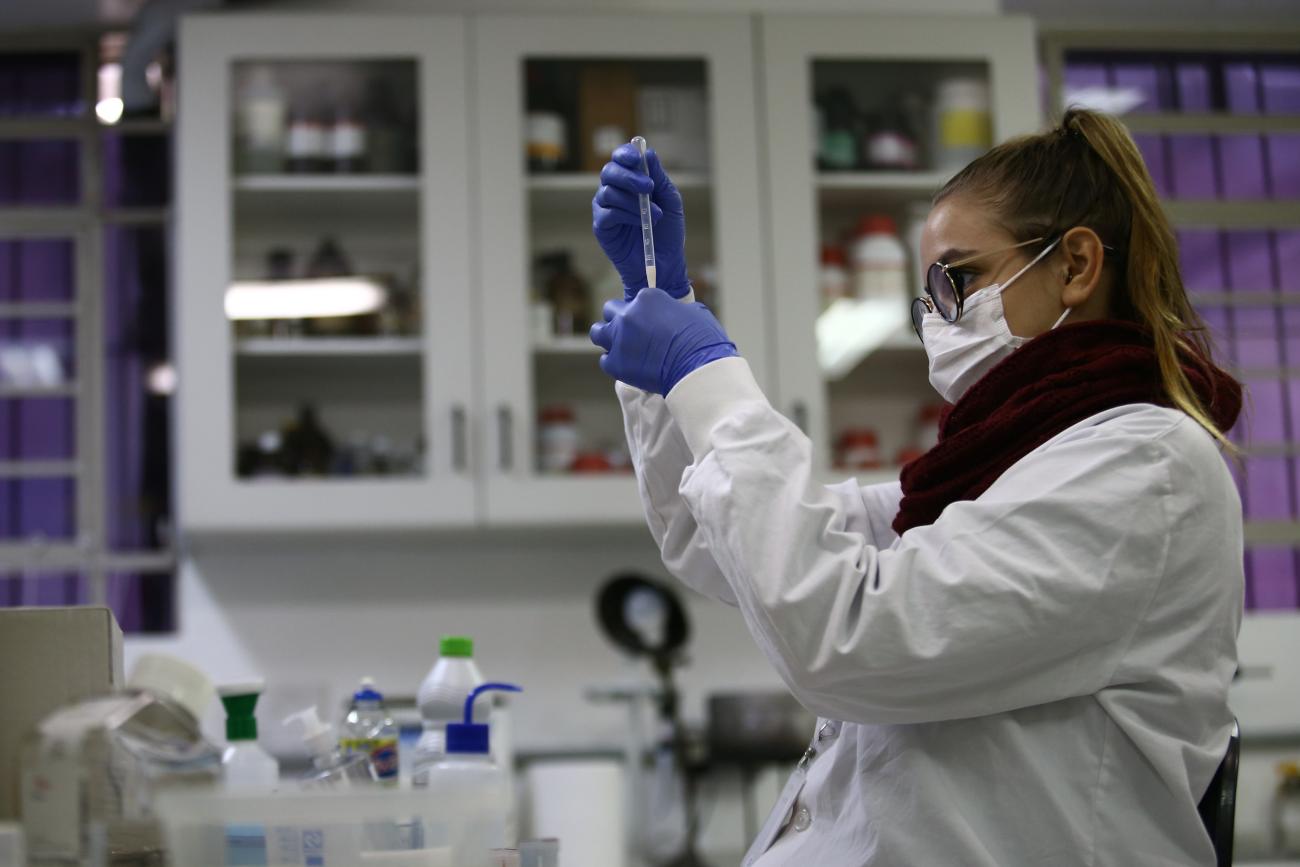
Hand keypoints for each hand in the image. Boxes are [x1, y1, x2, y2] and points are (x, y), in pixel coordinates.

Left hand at [589, 287, 736, 395]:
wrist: (696, 369)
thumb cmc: (702, 341)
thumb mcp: (693, 313)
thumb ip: (674, 310)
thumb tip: (674, 314)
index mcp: (647, 298)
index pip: (636, 300)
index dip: (643, 312)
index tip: (650, 323)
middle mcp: (628, 315)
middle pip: (611, 311)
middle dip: (619, 320)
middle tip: (631, 333)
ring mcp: (619, 339)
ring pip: (598, 333)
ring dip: (608, 338)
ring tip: (620, 348)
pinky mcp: (615, 362)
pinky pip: (605, 359)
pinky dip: (615, 362)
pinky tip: (628, 366)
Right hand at [591, 143, 689, 300]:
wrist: (664, 264)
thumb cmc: (668, 233)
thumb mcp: (670, 201)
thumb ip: (659, 178)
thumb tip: (648, 153)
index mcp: (630, 182)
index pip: (621, 159)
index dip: (625, 154)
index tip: (637, 157)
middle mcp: (614, 192)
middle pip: (609, 171)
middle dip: (629, 176)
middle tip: (648, 187)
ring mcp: (606, 209)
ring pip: (608, 192)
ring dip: (633, 201)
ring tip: (654, 214)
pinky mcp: (602, 227)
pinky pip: (608, 213)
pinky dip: (626, 215)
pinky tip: (641, 224)